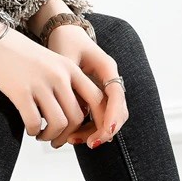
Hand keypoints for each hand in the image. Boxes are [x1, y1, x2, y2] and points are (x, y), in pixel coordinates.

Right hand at [0, 18, 105, 143]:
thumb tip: (78, 116)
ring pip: (58, 123)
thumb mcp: (53, 64)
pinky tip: (30, 129)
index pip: (96, 99)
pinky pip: (34, 122)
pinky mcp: (21, 92)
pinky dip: (33, 131)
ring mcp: (40, 83)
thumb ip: (68, 85)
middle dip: (68, 136)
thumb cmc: (23, 57)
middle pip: (77, 117)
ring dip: (51, 136)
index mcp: (70, 68)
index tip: (87, 134)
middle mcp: (59, 75)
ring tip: (42, 135)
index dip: (97, 121)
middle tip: (57, 140)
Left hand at [46, 25, 128, 149]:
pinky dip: (88, 129)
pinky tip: (72, 136)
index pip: (116, 95)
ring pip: (109, 117)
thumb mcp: (64, 59)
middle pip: (117, 110)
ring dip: (95, 132)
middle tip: (90, 144)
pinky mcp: (97, 98)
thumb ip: (69, 82)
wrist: (64, 36)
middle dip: (106, 130)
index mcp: (107, 67)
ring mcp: (105, 90)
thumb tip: (69, 110)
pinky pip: (98, 118)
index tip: (106, 132)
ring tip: (72, 140)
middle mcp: (110, 80)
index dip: (113, 115)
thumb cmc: (64, 44)